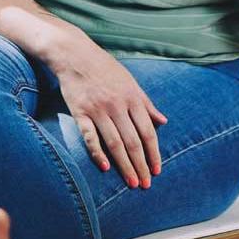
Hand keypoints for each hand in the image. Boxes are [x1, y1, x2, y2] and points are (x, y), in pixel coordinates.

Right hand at [49, 35, 167, 188]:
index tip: (157, 170)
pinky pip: (90, 136)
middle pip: (133, 141)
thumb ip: (146, 103)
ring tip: (132, 182)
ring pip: (115, 143)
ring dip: (125, 165)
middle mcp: (118, 105)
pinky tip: (105, 167)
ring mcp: (98, 109)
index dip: (154, 153)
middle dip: (141, 165)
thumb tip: (163, 121)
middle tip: (146, 184)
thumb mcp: (131, 82)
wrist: (75, 54)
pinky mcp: (80, 112)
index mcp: (133, 98)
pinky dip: (97, 152)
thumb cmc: (105, 69)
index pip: (148, 131)